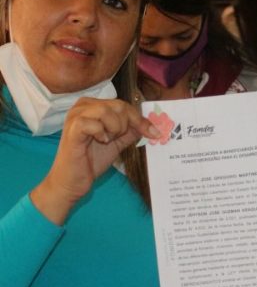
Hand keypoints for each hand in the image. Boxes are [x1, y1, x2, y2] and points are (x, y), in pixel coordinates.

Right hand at [30, 98, 159, 224]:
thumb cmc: (92, 160)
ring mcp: (75, 116)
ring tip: (106, 140)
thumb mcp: (118, 142)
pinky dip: (101, 133)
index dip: (140, 119)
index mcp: (93, 106)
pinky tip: (98, 141)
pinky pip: (94, 123)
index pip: (124, 105)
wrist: (73, 181)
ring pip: (107, 111)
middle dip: (126, 125)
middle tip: (116, 138)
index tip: (155, 132)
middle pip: (118, 105)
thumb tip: (152, 124)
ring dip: (114, 129)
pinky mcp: (72, 128)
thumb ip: (131, 130)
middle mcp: (83, 106)